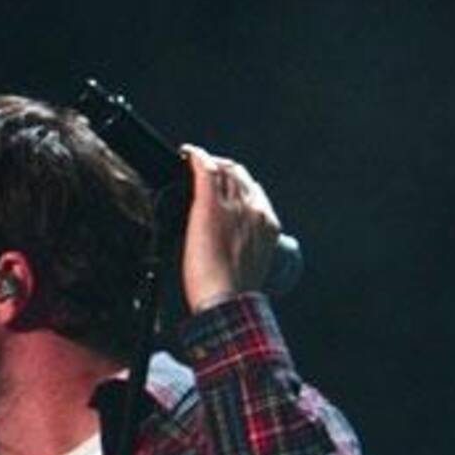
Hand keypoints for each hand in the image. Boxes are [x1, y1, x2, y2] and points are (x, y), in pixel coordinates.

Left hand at [180, 143, 281, 312]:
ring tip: (194, 163)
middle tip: (205, 171)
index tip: (225, 185)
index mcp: (268, 222)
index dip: (237, 183)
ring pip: (222, 169)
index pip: (253, 190)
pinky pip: (204, 169)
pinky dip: (195, 157)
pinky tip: (187, 154)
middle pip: (238, 174)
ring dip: (208, 163)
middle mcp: (254, 208)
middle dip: (222, 169)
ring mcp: (232, 205)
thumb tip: (232, 246)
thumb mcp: (252, 264)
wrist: (227, 300)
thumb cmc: (234, 292)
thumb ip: (246, 246)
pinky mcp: (210, 205)